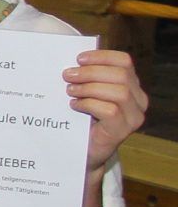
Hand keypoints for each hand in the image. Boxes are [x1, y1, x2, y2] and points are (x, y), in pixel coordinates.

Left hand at [67, 49, 145, 173]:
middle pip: (121, 75)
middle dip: (91, 72)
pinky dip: (89, 104)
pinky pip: (110, 110)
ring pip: (119, 92)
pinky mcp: (123, 130)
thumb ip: (87, 78)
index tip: (78, 59)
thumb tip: (71, 62)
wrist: (83, 150)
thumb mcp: (88, 93)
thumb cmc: (83, 118)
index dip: (101, 56)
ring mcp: (133, 117)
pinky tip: (75, 105)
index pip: (124, 61)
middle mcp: (138, 100)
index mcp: (132, 85)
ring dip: (89, 88)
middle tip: (68, 76)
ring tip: (70, 91)